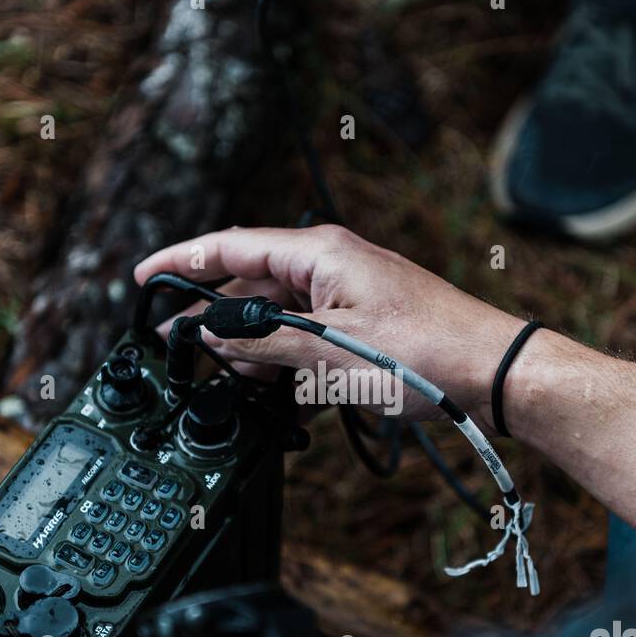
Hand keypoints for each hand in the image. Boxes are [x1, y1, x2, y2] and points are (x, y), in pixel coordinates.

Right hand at [134, 225, 528, 424]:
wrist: (493, 373)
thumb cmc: (425, 354)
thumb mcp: (328, 354)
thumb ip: (262, 341)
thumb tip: (211, 335)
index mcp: (318, 253)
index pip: (229, 245)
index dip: (180, 261)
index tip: (143, 278)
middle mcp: (330, 264)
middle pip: (250, 282)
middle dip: (217, 320)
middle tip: (186, 354)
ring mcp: (348, 292)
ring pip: (278, 313)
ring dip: (255, 347)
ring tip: (244, 382)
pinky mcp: (363, 321)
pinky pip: (308, 333)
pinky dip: (288, 359)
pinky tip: (281, 390)